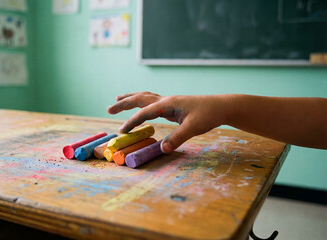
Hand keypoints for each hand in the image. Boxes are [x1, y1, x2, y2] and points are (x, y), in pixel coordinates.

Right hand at [108, 92, 231, 152]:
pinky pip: (151, 102)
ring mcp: (169, 101)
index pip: (144, 112)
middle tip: (108, 109)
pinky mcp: (172, 105)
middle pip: (139, 99)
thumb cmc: (209, 115)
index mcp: (168, 103)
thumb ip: (177, 137)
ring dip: (130, 99)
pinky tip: (141, 107)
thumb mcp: (194, 128)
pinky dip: (141, 102)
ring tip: (118, 99)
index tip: (121, 131)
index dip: (132, 122)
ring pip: (144, 97)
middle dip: (123, 104)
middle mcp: (165, 100)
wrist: (221, 106)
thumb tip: (162, 149)